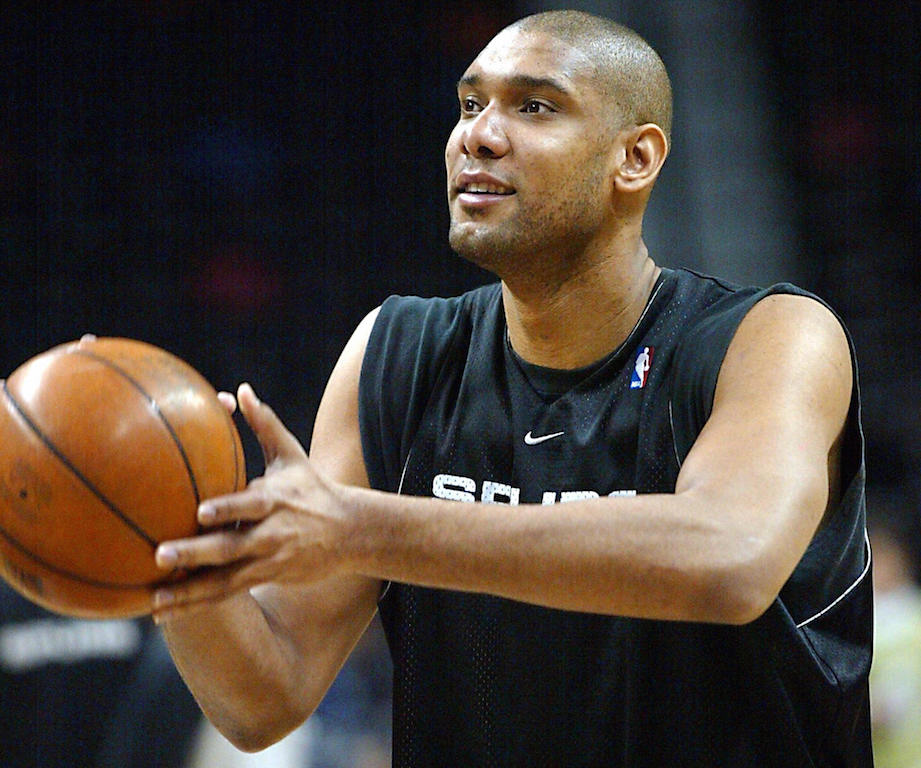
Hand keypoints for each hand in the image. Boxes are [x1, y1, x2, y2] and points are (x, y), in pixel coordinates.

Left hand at [152, 383, 352, 621]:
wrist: (350, 532)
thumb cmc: (312, 487)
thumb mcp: (292, 454)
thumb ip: (264, 423)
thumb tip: (240, 389)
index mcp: (276, 500)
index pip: (250, 505)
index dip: (227, 509)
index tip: (199, 512)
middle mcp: (271, 533)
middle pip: (231, 546)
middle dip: (196, 553)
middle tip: (161, 555)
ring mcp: (268, 560)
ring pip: (225, 580)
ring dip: (190, 591)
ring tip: (156, 600)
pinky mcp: (266, 578)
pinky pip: (226, 595)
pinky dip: (196, 605)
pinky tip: (164, 613)